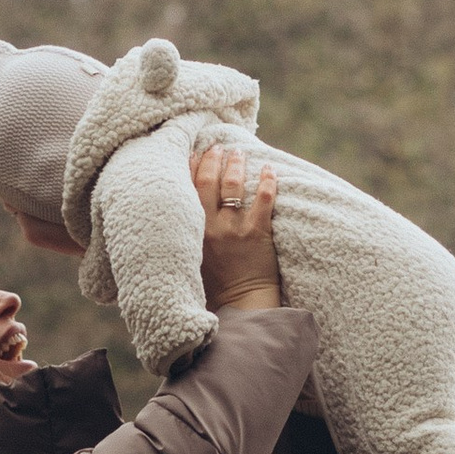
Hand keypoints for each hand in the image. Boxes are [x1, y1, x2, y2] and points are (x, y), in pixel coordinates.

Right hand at [191, 136, 283, 312]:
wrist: (238, 306)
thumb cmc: (213, 287)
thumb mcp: (191, 258)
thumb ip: (188, 234)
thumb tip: (184, 212)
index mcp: (192, 231)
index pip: (187, 189)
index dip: (190, 167)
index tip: (194, 153)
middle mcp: (210, 226)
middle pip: (209, 181)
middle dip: (213, 159)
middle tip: (218, 147)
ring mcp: (234, 228)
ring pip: (234, 186)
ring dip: (237, 165)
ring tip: (239, 153)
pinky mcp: (258, 234)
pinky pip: (264, 200)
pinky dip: (268, 181)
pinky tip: (270, 169)